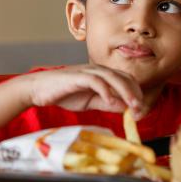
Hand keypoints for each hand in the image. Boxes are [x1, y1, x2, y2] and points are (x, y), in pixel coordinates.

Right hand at [19, 65, 144, 119]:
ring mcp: (88, 71)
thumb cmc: (65, 93)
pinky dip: (104, 90)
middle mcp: (98, 70)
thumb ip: (107, 103)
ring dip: (125, 91)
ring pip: (113, 77)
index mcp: (103, 75)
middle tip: (141, 110)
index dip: (136, 94)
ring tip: (132, 105)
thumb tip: (125, 108)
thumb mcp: (90, 102)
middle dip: (135, 93)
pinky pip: (95, 80)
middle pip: (123, 77)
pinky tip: (110, 100)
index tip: (141, 111)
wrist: (39, 89)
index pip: (127, 80)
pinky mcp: (77, 76)